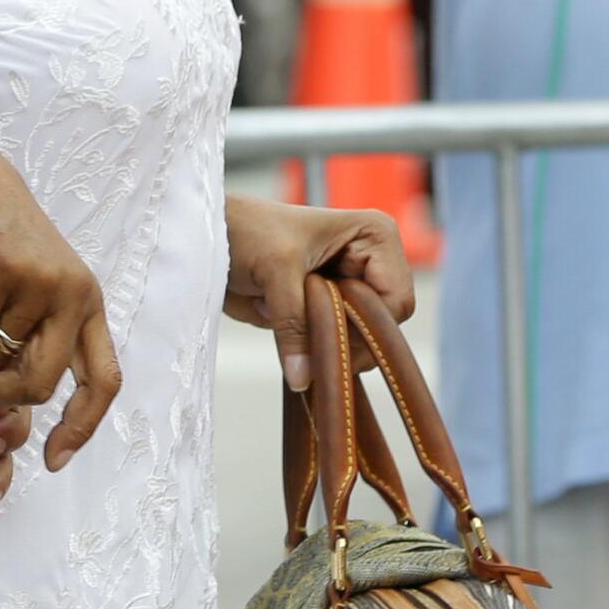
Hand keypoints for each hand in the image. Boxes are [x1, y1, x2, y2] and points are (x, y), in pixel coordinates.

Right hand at [0, 128, 120, 470]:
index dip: (82, 426)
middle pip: (39, 383)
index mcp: (86, 304)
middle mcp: (74, 293)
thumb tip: (24, 406)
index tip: (52, 459)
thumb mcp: (25, 295)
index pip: (104, 380)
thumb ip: (31, 340)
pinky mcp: (4, 270)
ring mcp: (42, 280)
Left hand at [221, 200, 412, 389]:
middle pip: (380, 327)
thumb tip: (304, 378)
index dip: (366, 330)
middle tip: (295, 330)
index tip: (326, 342)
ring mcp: (351, 286)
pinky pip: (330, 343)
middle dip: (338, 337)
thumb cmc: (247, 231)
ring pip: (354, 341)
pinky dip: (302, 341)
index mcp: (376, 237)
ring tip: (276, 307)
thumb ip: (294, 324)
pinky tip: (272, 312)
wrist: (213, 233)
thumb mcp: (274, 272)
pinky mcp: (328, 306)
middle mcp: (373, 262)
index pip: (395, 304)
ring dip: (316, 338)